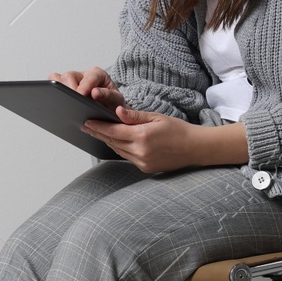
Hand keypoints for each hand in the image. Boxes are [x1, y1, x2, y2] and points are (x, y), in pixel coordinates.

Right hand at [47, 66, 126, 113]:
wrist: (108, 112)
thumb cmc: (112, 105)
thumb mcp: (116, 101)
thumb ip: (108, 96)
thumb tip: (95, 92)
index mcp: (98, 75)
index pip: (89, 77)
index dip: (84, 87)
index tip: (81, 96)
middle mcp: (83, 75)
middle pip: (69, 76)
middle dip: (70, 90)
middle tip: (72, 104)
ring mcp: (71, 81)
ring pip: (57, 78)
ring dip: (59, 90)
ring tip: (64, 103)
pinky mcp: (63, 87)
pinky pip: (52, 84)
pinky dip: (52, 92)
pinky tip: (57, 103)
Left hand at [80, 106, 199, 174]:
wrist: (195, 148)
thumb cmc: (178, 130)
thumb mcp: (156, 117)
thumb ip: (135, 116)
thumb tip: (116, 112)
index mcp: (142, 136)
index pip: (113, 131)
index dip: (97, 126)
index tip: (86, 122)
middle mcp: (140, 152)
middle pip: (112, 142)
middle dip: (98, 133)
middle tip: (86, 126)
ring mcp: (142, 162)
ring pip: (118, 150)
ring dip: (107, 141)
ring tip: (97, 132)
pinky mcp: (145, 168)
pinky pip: (127, 157)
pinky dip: (120, 149)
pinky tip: (115, 142)